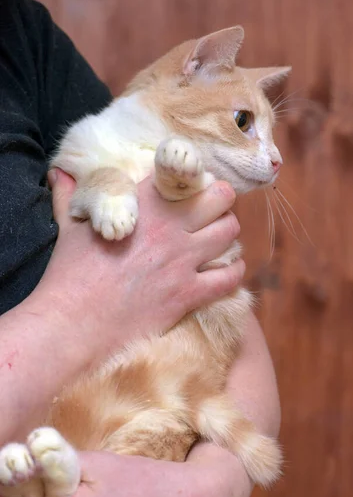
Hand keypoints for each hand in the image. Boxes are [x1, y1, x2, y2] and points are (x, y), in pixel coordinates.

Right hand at [35, 168, 243, 366]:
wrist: (76, 323)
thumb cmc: (70, 275)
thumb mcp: (71, 228)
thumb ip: (70, 196)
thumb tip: (59, 173)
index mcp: (143, 207)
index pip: (184, 177)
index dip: (193, 180)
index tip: (192, 188)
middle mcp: (170, 229)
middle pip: (220, 198)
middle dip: (220, 200)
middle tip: (212, 210)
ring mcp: (182, 262)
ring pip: (230, 232)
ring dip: (228, 232)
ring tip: (219, 237)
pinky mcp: (189, 294)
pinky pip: (230, 277)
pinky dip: (234, 271)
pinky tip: (228, 269)